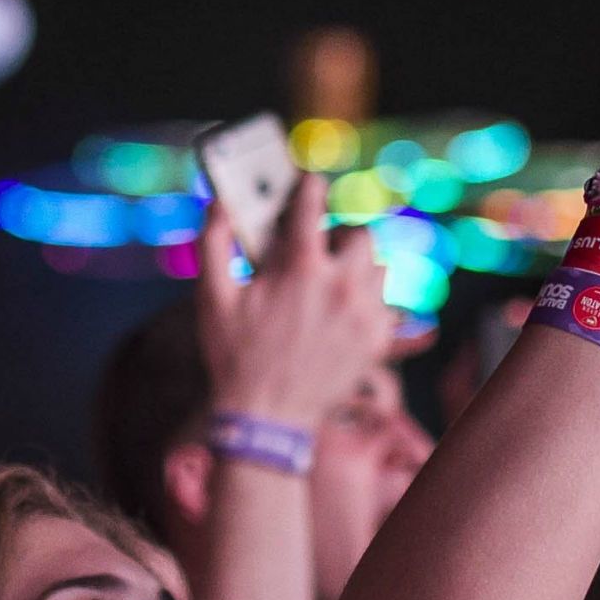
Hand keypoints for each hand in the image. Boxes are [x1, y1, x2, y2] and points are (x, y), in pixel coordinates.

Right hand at [195, 174, 394, 429]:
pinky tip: (344, 311)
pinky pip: (387, 305)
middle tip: (323, 244)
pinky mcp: (376, 341)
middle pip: (360, 235)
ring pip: (379, 268)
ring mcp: (364, 314)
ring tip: (335, 279)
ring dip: (359, 266)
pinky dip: (369, 301)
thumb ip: (213, 243)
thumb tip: (217, 203)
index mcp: (302, 269)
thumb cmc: (234, 356)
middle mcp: (341, 286)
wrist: (267, 417)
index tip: (310, 181)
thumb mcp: (212, 298)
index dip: (310, 188)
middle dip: (342, 233)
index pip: (312, 207)